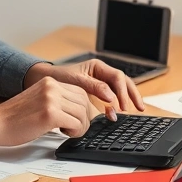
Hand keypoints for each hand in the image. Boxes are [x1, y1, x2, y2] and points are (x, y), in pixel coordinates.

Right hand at [0, 77, 93, 150]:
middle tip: (75, 128)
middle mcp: (51, 87)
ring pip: (83, 113)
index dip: (83, 108)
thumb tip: (79, 110)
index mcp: (49, 82)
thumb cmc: (14, 118)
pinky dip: (75, 132)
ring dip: (80, 126)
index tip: (79, 119)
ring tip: (67, 131)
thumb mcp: (38, 101)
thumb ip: (57, 101)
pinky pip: (76, 123)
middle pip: (84, 101)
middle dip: (84, 118)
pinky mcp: (50, 114)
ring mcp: (51, 99)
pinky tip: (63, 133)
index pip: (80, 91)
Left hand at [23, 60, 144, 117]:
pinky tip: (117, 114)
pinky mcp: (96, 95)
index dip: (122, 91)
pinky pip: (111, 99)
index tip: (120, 105)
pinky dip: (116, 106)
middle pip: (124, 82)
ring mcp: (100, 84)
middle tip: (138, 108)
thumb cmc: (58, 78)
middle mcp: (102, 74)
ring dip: (128, 100)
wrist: (43, 81)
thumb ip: (94, 87)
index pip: (117, 77)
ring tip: (135, 110)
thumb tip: (111, 97)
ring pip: (120, 90)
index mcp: (98, 67)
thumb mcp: (75, 81)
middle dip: (132, 94)